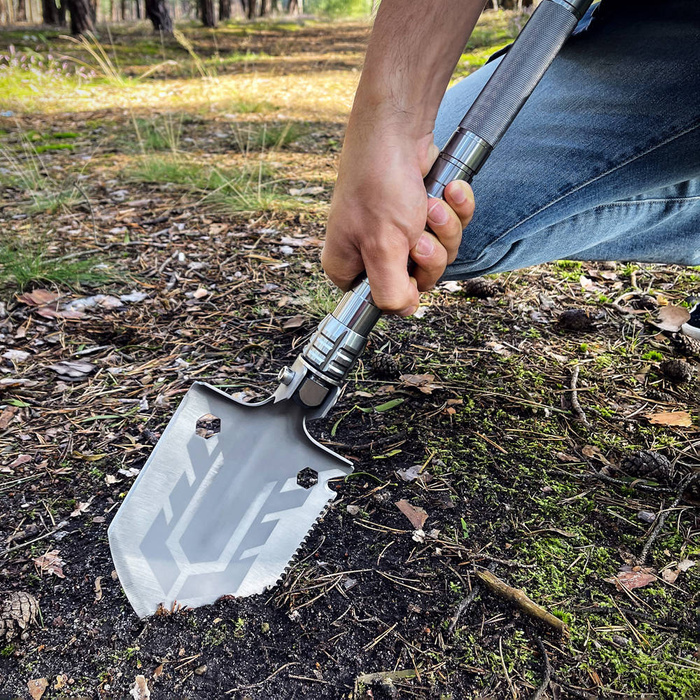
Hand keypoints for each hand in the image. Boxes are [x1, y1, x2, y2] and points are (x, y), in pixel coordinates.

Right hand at [322, 129, 474, 315]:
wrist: (397, 127)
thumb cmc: (378, 183)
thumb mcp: (383, 247)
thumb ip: (389, 291)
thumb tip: (403, 310)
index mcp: (348, 267)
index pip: (384, 302)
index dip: (406, 286)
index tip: (407, 262)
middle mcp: (371, 253)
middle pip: (420, 280)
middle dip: (431, 252)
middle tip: (418, 231)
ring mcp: (398, 232)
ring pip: (440, 254)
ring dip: (444, 227)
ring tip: (430, 202)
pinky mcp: (421, 214)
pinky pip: (451, 228)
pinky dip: (456, 208)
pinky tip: (447, 188)